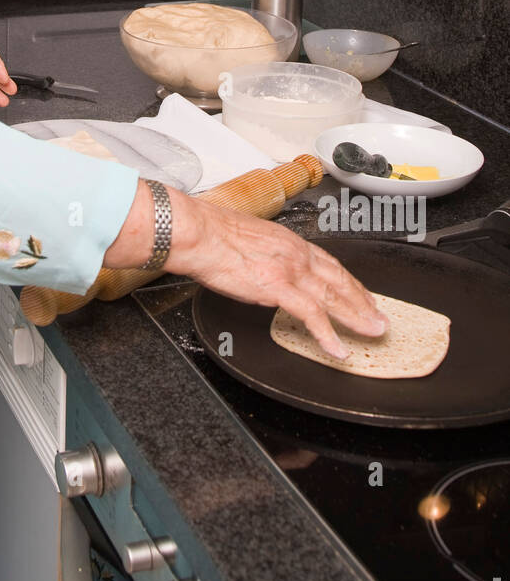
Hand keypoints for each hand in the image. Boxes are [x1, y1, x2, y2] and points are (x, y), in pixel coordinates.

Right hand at [174, 198, 387, 360]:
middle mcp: (296, 254)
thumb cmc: (213, 233)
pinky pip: (312, 315)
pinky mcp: (278, 287)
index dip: (350, 281)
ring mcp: (290, 271)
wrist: (200, 232)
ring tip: (373, 332)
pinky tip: (338, 347)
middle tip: (379, 318)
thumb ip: (267, 252)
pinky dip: (328, 334)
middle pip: (340, 280)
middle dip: (364, 301)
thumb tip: (266, 264)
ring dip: (357, 317)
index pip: (329, 263)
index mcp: (290, 241)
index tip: (361, 293)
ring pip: (334, 297)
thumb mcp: (250, 237)